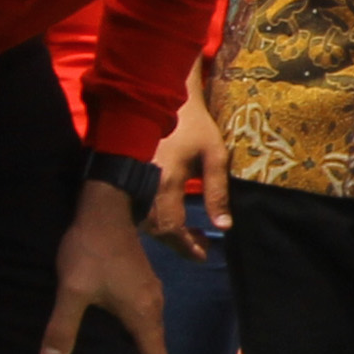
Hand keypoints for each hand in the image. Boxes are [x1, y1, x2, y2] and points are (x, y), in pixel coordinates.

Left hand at [39, 180, 170, 353]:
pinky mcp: (142, 277)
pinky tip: (116, 330)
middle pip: (156, 346)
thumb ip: (62, 329)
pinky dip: (135, 330)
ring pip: (150, 329)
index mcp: (143, 314)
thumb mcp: (72, 290)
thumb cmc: (90, 251)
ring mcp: (151, 289)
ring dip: (140, 348)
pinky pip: (144, 313)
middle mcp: (154, 304)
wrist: (105, 207)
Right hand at [147, 95, 228, 258]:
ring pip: (145, 222)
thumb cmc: (192, 125)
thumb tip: (224, 227)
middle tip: (200, 247)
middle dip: (179, 244)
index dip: (187, 247)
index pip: (172, 228)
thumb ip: (217, 192)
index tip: (203, 255)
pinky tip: (173, 219)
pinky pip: (138, 210)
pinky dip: (156, 221)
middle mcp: (145, 187)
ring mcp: (134, 183)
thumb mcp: (214, 155)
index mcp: (166, 182)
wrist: (159, 98)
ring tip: (191, 235)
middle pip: (157, 230)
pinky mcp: (129, 178)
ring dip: (168, 234)